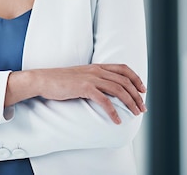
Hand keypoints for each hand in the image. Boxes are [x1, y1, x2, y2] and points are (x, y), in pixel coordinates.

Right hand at [8, 64, 145, 123]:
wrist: (43, 80)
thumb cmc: (60, 81)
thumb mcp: (81, 76)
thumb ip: (94, 79)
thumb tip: (106, 90)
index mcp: (97, 66)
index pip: (123, 69)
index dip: (136, 78)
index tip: (143, 90)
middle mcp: (97, 70)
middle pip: (124, 81)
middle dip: (136, 95)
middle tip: (142, 108)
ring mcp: (91, 78)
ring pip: (118, 89)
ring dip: (129, 102)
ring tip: (135, 114)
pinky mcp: (84, 87)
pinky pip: (104, 100)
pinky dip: (113, 111)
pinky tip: (116, 120)